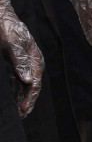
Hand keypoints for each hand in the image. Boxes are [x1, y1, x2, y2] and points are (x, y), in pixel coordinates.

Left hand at [0, 0, 44, 116]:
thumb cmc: (6, 26)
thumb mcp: (12, 42)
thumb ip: (20, 61)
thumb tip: (28, 80)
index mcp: (35, 58)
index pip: (35, 82)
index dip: (30, 97)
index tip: (24, 109)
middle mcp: (30, 63)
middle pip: (31, 86)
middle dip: (26, 101)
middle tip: (21, 115)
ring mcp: (21, 63)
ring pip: (22, 85)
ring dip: (20, 98)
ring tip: (17, 111)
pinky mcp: (12, 63)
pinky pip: (15, 80)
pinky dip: (14, 90)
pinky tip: (10, 98)